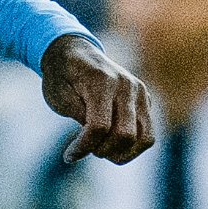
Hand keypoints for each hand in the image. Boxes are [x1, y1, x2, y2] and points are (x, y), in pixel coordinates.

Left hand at [42, 32, 153, 162]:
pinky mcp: (145, 99)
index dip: (83, 147)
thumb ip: (81, 117)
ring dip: (122, 153)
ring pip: (144, 138)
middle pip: (124, 135)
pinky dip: (132, 147)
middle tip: (86, 149)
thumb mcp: (59, 98)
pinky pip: (148, 134)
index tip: (69, 155)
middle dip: (103, 150)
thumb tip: (97, 141)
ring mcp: (139, 91)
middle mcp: (126, 85)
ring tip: (102, 151)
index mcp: (101, 80)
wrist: (75, 53)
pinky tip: (112, 146)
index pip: (99, 126)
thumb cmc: (62, 77)